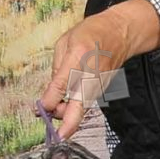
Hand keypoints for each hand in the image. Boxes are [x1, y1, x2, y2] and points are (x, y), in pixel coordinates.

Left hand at [42, 0, 159, 138]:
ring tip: (55, 108)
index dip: (49, 101)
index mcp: (79, 54)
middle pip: (79, 106)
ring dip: (67, 114)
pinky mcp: (103, 89)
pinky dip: (74, 108)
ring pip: (82, 108)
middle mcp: (92, 72)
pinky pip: (86, 103)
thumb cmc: (91, 33)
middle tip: (52, 126)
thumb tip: (49, 95)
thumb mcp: (65, 42)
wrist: (120, 32)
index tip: (39, 109)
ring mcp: (100, 83)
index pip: (62, 84)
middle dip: (66, 122)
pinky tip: (65, 103)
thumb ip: (56, 68)